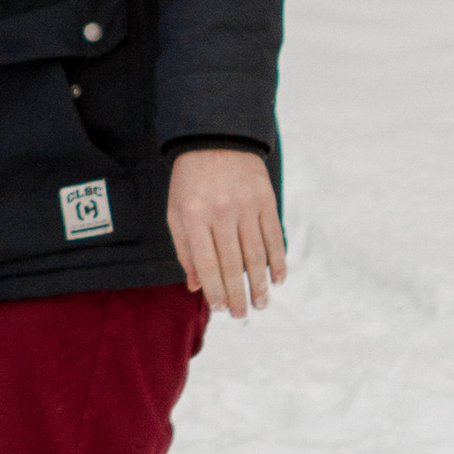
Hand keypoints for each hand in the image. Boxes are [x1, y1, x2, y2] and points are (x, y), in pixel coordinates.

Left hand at [167, 148, 286, 317]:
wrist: (215, 139)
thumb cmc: (190, 181)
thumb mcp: (176, 211)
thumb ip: (184, 249)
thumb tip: (195, 286)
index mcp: (194, 216)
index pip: (207, 263)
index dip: (215, 290)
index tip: (220, 308)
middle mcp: (221, 212)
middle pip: (232, 264)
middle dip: (237, 294)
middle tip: (241, 315)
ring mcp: (246, 206)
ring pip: (256, 255)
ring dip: (259, 284)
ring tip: (260, 304)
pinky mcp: (265, 200)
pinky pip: (274, 236)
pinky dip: (278, 260)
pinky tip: (278, 278)